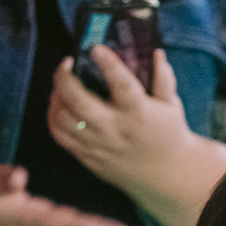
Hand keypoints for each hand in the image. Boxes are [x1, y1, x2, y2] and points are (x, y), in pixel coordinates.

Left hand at [49, 48, 193, 194]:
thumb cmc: (168, 135)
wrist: (165, 177)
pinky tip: (59, 105)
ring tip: (62, 84)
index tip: (96, 48)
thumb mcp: (172, 106)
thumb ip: (163, 79)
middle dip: (65, 79)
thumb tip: (156, 53)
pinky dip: (53, 117)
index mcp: (139, 113)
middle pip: (80, 103)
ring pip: (64, 119)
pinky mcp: (89, 157)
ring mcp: (99, 145)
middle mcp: (116, 130)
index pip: (122, 85)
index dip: (108, 65)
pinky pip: (61, 136)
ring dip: (57, 97)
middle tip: (67, 64)